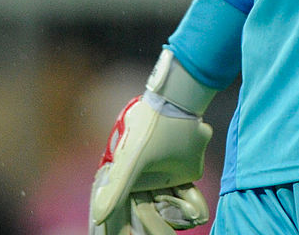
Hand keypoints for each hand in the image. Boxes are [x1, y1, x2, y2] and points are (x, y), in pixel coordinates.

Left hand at [90, 52, 215, 234]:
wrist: (176, 84)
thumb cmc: (158, 123)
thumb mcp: (133, 158)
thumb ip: (117, 187)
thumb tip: (99, 214)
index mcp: (190, 174)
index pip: (155, 183)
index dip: (136, 174)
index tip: (127, 160)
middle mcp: (197, 157)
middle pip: (161, 165)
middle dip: (143, 159)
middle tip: (131, 143)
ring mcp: (198, 135)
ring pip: (165, 147)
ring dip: (149, 143)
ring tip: (136, 131)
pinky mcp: (193, 117)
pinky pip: (171, 129)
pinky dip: (160, 127)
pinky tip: (145, 120)